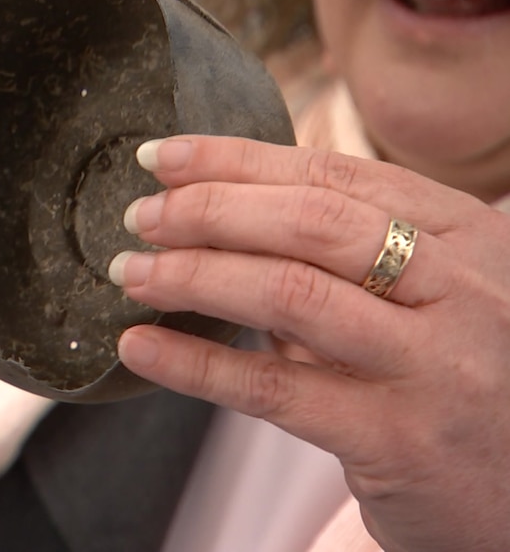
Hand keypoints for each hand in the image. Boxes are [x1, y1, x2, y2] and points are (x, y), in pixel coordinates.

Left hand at [111, 136, 509, 551]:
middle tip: (140, 217)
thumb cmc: (462, 379)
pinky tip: (141, 347)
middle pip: (308, 223)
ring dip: (191, 276)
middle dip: (208, 211)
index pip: (333, 174)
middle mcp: (458, 289)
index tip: (165, 156)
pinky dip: (194, 364)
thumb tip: (219, 223)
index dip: (237, 160)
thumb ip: (347, 260)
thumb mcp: (432, 296)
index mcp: (464, 235)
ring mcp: (431, 364)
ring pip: (288, 294)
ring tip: (131, 273)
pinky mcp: (395, 439)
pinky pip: (272, 389)